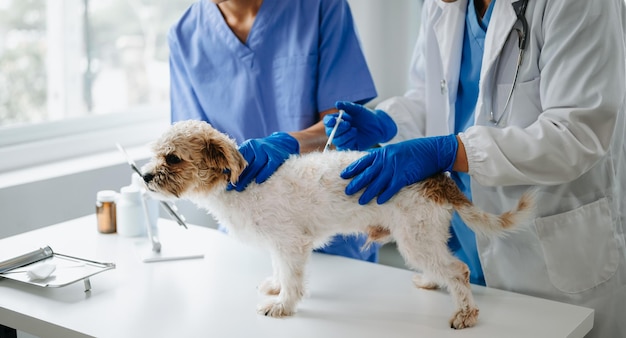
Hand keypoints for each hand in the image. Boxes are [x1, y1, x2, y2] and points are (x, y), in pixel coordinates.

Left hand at [227, 132, 298, 191]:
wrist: (284, 143)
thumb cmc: (265, 152)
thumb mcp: (253, 151)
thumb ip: (244, 160)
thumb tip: (228, 173)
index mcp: (249, 145)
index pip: (238, 159)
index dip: (231, 170)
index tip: (226, 180)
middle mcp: (256, 146)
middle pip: (246, 163)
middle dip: (238, 176)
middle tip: (231, 187)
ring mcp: (267, 150)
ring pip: (256, 165)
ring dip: (248, 178)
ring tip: (241, 187)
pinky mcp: (276, 156)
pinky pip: (269, 166)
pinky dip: (263, 174)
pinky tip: (258, 181)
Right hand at [322, 101, 397, 150]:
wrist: (378, 126)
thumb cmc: (367, 116)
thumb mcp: (357, 109)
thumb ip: (347, 106)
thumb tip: (337, 103)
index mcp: (338, 120)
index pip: (328, 121)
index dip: (328, 121)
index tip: (333, 120)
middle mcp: (338, 130)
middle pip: (330, 132)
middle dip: (338, 129)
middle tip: (348, 124)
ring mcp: (343, 139)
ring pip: (336, 141)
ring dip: (344, 136)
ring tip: (354, 130)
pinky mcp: (349, 147)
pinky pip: (343, 148)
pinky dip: (348, 142)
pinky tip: (355, 137)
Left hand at [341, 135, 457, 204]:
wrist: (434, 150)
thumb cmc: (415, 150)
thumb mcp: (396, 150)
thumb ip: (384, 156)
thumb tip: (372, 163)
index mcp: (383, 152)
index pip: (363, 161)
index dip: (352, 169)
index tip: (343, 175)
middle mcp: (386, 159)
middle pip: (367, 173)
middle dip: (356, 183)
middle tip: (346, 191)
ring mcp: (395, 168)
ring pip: (377, 183)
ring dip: (368, 193)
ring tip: (360, 201)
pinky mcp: (404, 176)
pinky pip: (392, 188)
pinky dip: (385, 195)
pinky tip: (379, 202)